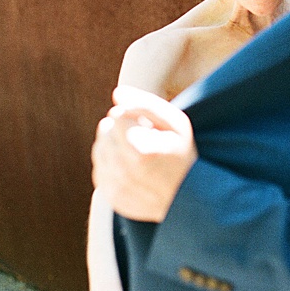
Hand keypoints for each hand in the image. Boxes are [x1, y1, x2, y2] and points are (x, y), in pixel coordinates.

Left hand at [92, 86, 196, 222]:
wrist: (190, 197)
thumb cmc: (184, 154)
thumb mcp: (177, 123)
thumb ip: (146, 104)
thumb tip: (116, 93)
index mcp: (139, 149)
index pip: (116, 114)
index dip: (135, 117)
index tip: (152, 128)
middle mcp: (122, 170)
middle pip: (104, 130)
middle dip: (123, 130)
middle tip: (147, 140)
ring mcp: (114, 185)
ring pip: (99, 149)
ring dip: (115, 147)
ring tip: (140, 153)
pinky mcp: (110, 196)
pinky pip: (100, 169)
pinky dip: (113, 166)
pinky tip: (133, 169)